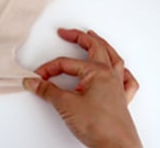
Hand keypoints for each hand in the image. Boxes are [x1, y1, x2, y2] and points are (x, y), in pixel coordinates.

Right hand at [23, 28, 140, 147]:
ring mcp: (117, 87)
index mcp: (97, 72)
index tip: (38, 77)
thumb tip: (33, 81)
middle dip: (79, 38)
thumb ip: (47, 90)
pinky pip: (127, 80)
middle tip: (66, 33)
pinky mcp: (121, 100)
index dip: (49, 69)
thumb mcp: (65, 104)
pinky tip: (118, 69)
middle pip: (95, 48)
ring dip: (102, 46)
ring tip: (93, 37)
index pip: (66, 63)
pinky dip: (122, 71)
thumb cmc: (98, 126)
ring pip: (113, 58)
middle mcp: (110, 75)